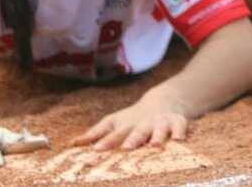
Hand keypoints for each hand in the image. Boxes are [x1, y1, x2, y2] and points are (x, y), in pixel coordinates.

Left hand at [71, 90, 187, 150]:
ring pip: (159, 129)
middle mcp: (142, 123)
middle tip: (126, 148)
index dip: (105, 141)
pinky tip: (180, 140)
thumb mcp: (114, 122)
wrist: (164, 99)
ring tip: (155, 144)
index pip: (114, 133)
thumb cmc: (133, 118)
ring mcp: (160, 122)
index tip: (96, 150)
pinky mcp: (177, 122)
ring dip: (157, 136)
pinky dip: (180, 132)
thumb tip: (71, 143)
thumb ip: (96, 134)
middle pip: (136, 132)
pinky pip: (180, 126)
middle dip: (132, 140)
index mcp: (126, 125)